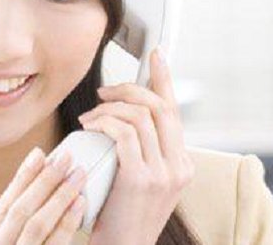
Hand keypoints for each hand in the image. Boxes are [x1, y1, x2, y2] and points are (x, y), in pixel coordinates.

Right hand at [0, 148, 87, 244]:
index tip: (39, 154)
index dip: (22, 178)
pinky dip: (67, 224)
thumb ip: (12, 230)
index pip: (2, 206)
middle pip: (18, 210)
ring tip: (78, 175)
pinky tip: (79, 205)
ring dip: (59, 196)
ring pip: (36, 225)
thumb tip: (36, 190)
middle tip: (65, 157)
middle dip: (43, 181)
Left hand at [77, 47, 194, 244]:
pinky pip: (124, 133)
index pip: (175, 111)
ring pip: (142, 115)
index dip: (165, 79)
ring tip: (92, 115)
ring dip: (112, 106)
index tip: (156, 55)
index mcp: (182, 163)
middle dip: (130, 88)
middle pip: (160, 106)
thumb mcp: (140, 181)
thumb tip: (122, 118)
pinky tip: (91, 125)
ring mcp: (164, 172)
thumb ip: (141, 152)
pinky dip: (105, 121)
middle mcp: (179, 165)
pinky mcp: (142, 178)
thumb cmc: (121, 217)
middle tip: (105, 90)